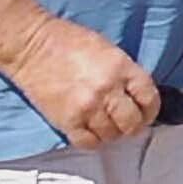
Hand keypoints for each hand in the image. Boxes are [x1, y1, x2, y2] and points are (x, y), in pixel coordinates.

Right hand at [3, 13, 159, 149]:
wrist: (31, 45)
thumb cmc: (67, 41)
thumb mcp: (108, 49)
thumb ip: (124, 72)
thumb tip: (137, 95)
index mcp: (121, 67)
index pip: (149, 98)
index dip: (151, 109)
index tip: (147, 113)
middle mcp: (107, 89)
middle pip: (132, 122)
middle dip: (134, 125)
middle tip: (128, 123)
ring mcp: (87, 107)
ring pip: (111, 135)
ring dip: (112, 133)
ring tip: (106, 124)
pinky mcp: (67, 121)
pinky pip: (88, 143)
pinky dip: (93, 140)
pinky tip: (91, 131)